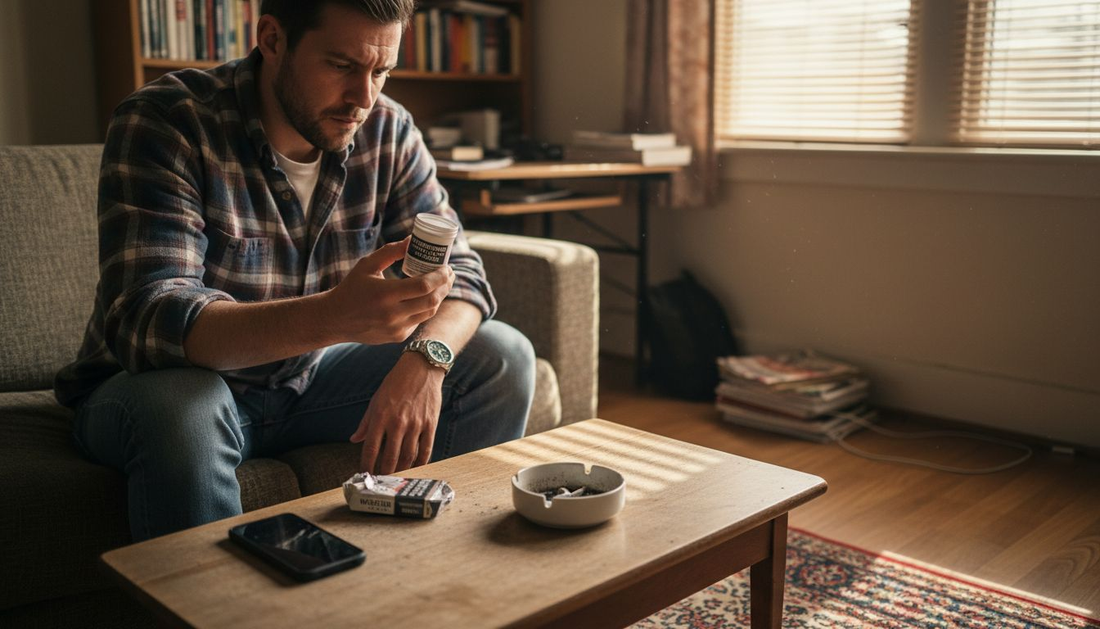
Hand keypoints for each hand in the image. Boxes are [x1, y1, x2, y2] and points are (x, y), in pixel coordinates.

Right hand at [325, 238, 454, 344]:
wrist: (335, 320)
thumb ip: (391, 251)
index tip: (447, 267)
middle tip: (449, 274)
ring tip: (442, 284)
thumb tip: (413, 240)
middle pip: (432, 300)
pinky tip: (426, 296)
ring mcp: (396, 328)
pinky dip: (426, 307)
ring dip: (440, 297)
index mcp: (385, 294)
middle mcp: (392, 314)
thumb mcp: (367, 265)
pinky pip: (419, 320)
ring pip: (429, 312)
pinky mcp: (398, 337)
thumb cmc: (352, 288)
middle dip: (445, 285)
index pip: (423, 286)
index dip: (440, 276)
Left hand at [350, 353, 445, 473]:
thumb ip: (365, 422)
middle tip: (381, 481)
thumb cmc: (396, 383)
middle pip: (390, 457)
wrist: (421, 368)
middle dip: (384, 473)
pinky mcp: (431, 424)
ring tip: (396, 478)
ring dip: (401, 470)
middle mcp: (398, 422)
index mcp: (381, 416)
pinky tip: (416, 468)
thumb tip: (354, 439)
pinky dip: (421, 463)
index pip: (371, 449)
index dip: (366, 465)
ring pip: (408, 457)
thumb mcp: (376, 400)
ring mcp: (416, 424)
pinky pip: (426, 449)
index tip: (364, 475)